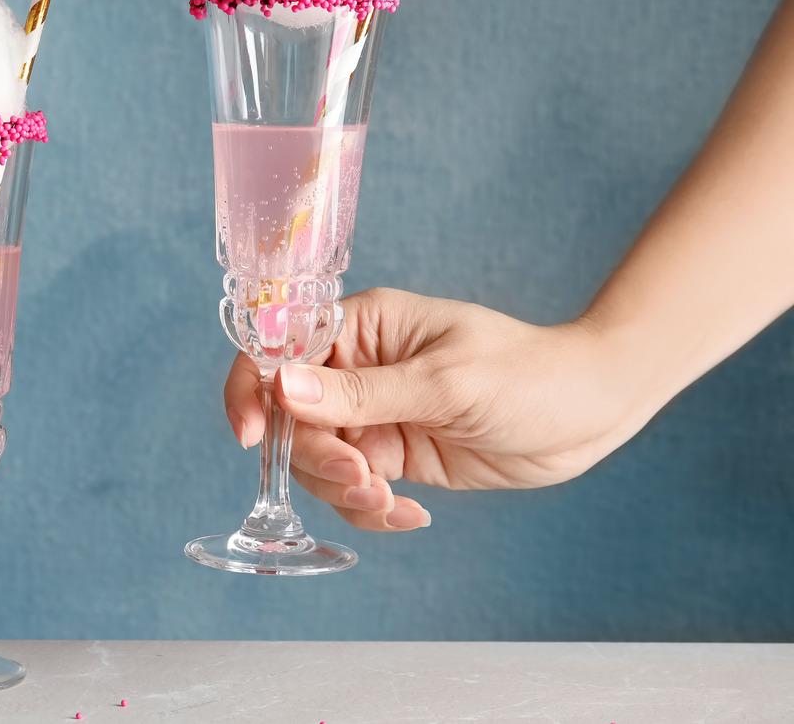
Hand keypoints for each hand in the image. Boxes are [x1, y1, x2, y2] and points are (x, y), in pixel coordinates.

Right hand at [223, 288, 655, 531]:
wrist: (591, 412)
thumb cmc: (527, 373)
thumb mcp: (443, 382)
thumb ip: (360, 393)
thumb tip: (282, 388)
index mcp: (358, 327)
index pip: (277, 350)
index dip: (253, 391)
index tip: (251, 437)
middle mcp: (355, 369)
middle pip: (291, 419)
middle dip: (317, 457)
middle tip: (363, 476)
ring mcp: (373, 414)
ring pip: (317, 461)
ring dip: (346, 489)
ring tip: (391, 500)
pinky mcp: (393, 454)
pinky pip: (354, 488)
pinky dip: (372, 507)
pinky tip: (410, 514)